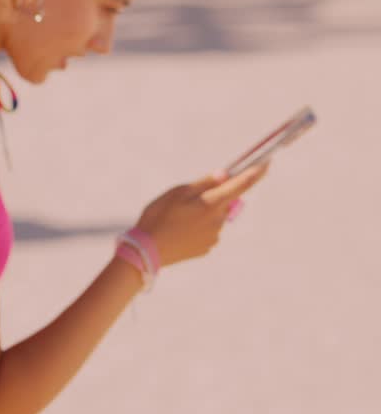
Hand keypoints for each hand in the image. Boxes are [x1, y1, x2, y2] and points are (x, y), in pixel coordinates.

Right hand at [134, 163, 268, 266]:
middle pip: (226, 201)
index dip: (256, 172)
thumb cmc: (159, 216)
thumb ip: (203, 183)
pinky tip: (180, 230)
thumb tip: (225, 175)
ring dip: (204, 212)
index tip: (267, 162)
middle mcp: (218, 221)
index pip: (242, 184)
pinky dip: (199, 227)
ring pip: (216, 216)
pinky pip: (208, 231)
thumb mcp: (177, 192)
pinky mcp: (207, 248)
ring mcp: (214, 236)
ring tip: (178, 217)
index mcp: (212, 203)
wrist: (146, 251)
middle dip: (214, 196)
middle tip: (188, 199)